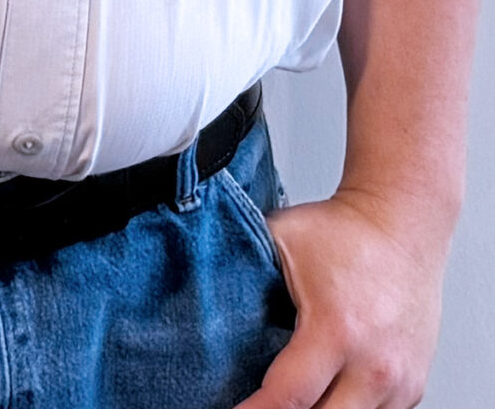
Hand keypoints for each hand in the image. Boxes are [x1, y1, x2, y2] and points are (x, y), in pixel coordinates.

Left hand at [235, 190, 450, 408]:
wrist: (401, 224)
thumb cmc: (342, 233)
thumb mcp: (278, 240)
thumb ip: (242, 274)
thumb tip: (200, 298)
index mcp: (336, 330)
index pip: (289, 396)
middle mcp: (375, 366)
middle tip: (256, 407)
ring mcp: (400, 382)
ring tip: (286, 401)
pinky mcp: (413, 387)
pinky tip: (321, 399)